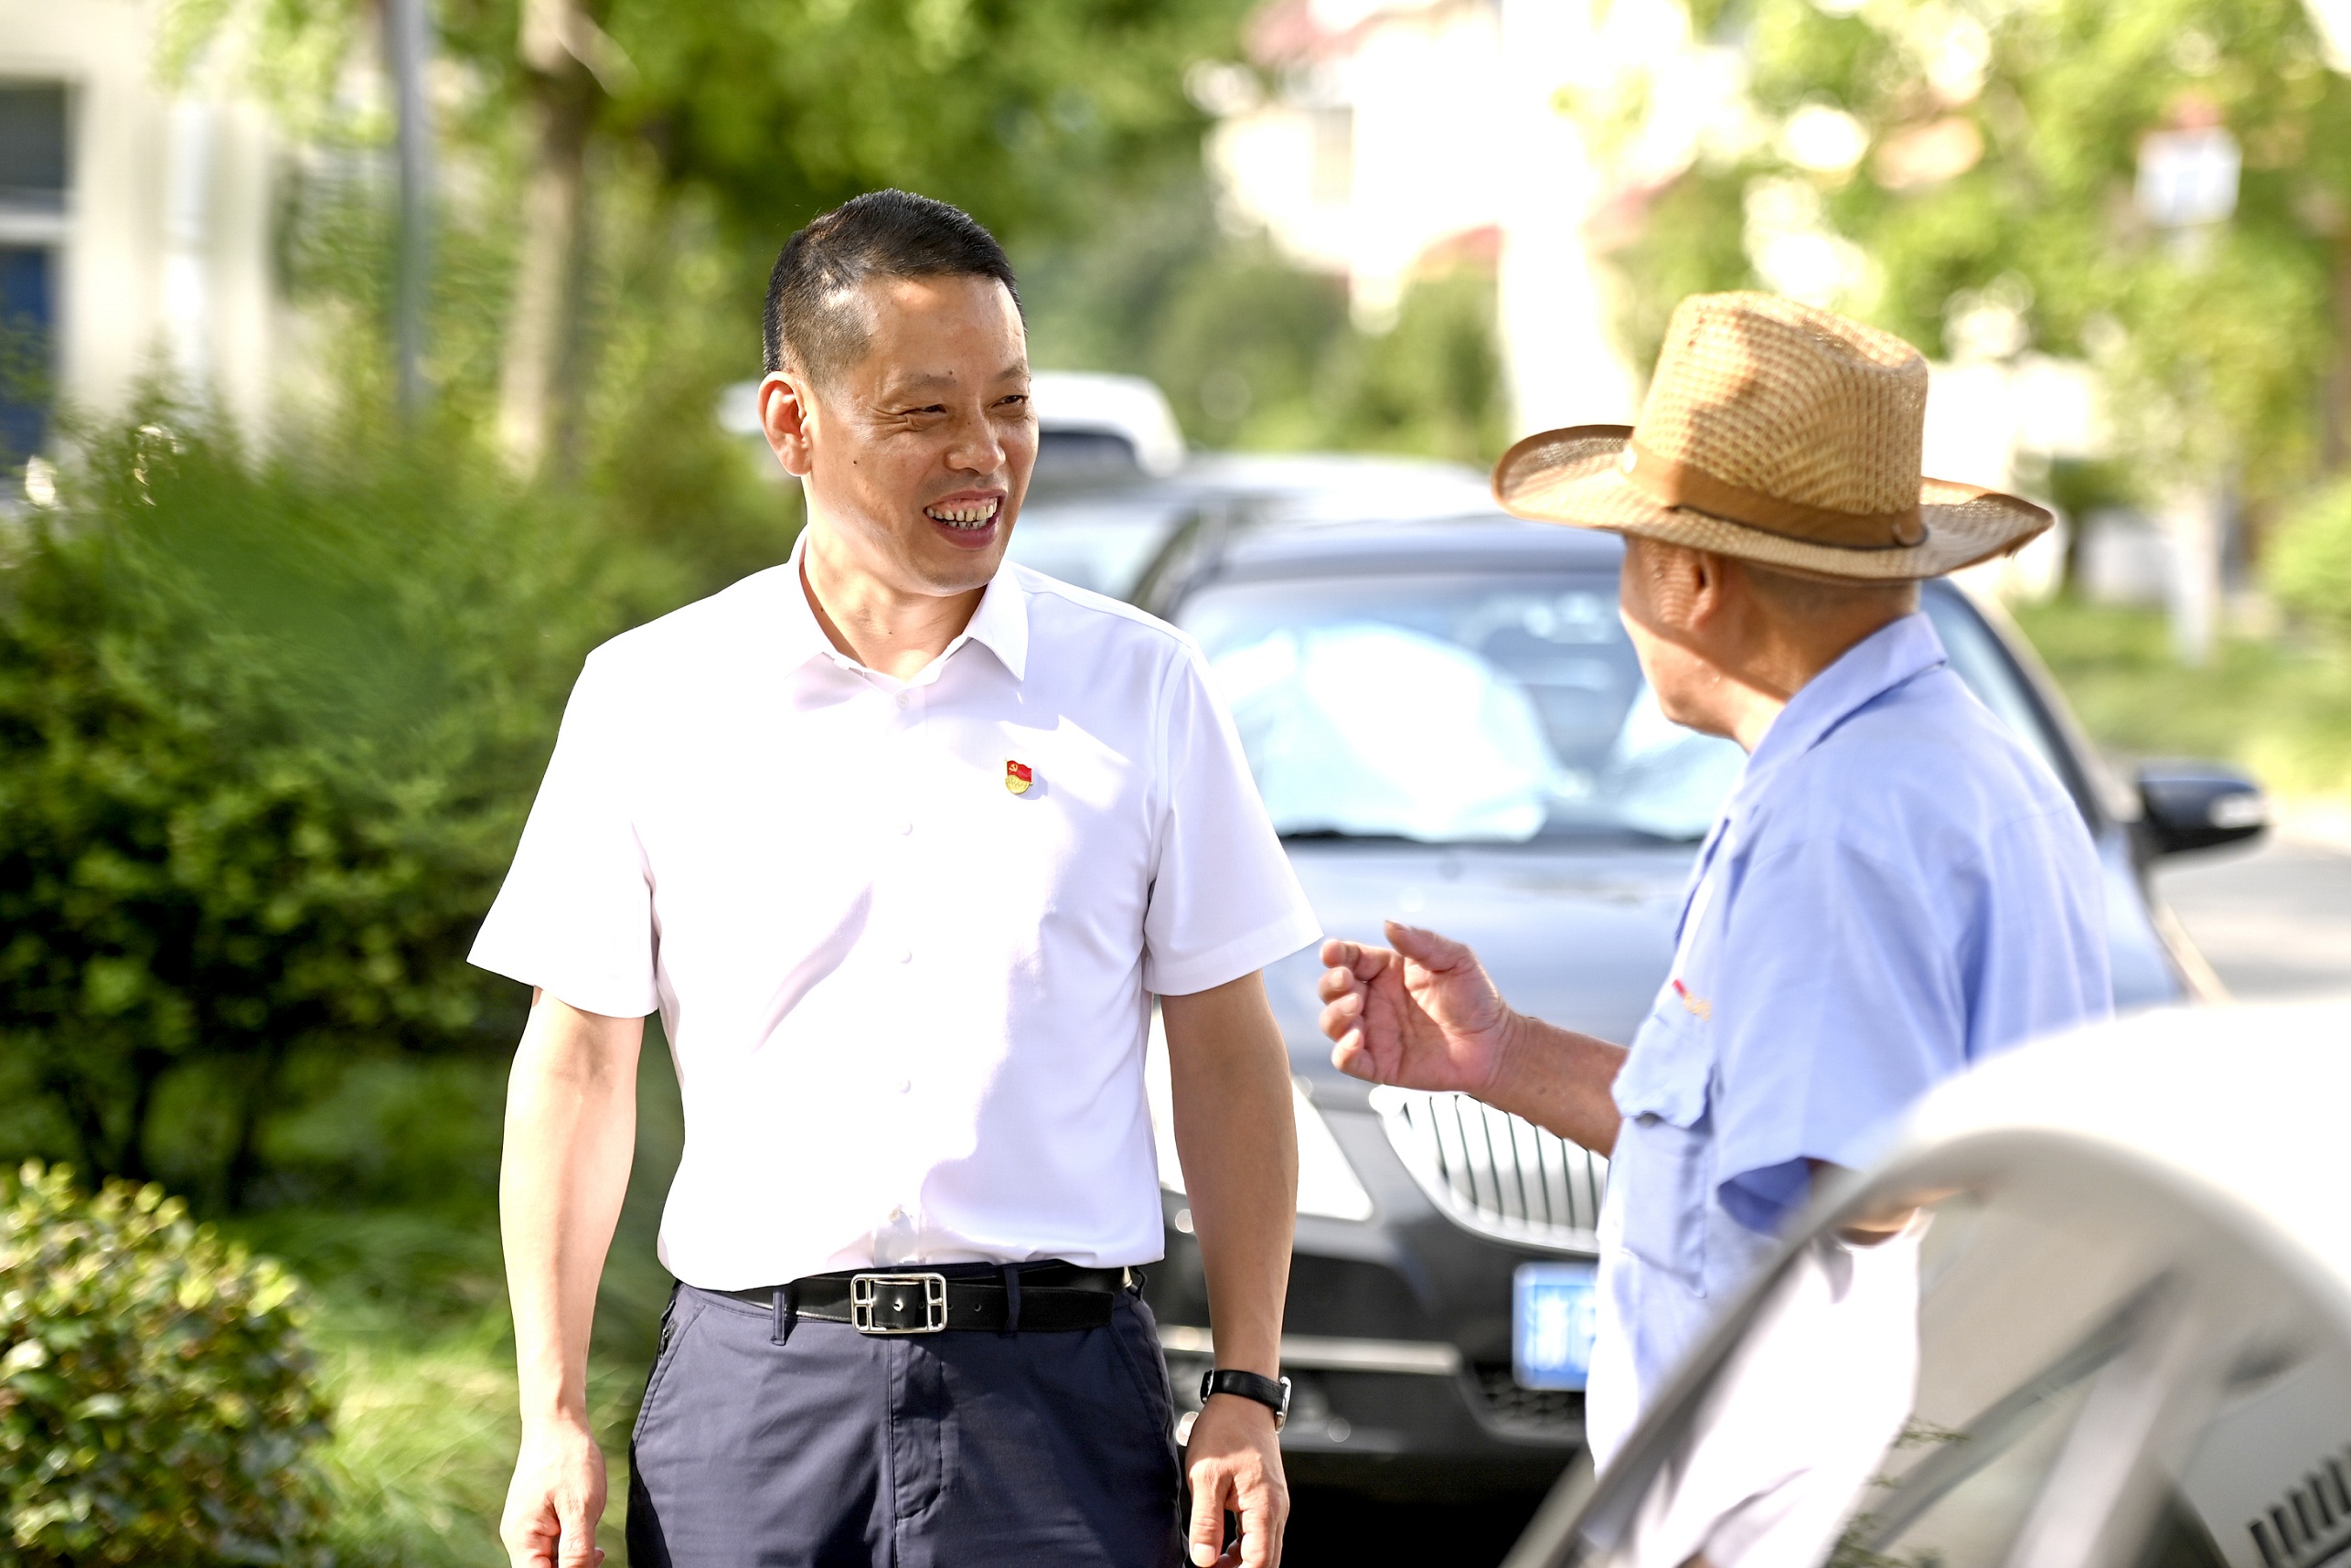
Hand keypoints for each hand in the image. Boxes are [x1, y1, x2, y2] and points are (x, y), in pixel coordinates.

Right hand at [500, 1417, 607, 1567]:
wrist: (558, 1423)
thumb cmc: (569, 1460)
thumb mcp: (581, 1508)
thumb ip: (576, 1551)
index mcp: (523, 1539)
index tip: (587, 1563)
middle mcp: (518, 1538)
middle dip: (571, 1567)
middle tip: (597, 1553)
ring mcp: (525, 1528)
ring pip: (548, 1560)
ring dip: (571, 1557)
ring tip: (593, 1540)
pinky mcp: (535, 1519)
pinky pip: (550, 1544)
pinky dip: (569, 1543)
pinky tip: (585, 1529)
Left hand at [1184, 1393, 1287, 1567]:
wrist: (1242, 1399)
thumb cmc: (1224, 1431)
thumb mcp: (1206, 1477)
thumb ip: (1206, 1522)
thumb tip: (1204, 1561)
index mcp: (1265, 1507)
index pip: (1259, 1562)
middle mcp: (1277, 1509)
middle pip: (1267, 1560)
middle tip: (1210, 1567)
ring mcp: (1275, 1503)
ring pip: (1264, 1548)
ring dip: (1240, 1561)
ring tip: (1211, 1559)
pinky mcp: (1268, 1497)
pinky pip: (1260, 1532)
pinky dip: (1243, 1545)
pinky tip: (1220, 1545)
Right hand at [1318, 922, 1515, 1095]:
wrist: (1495, 1044)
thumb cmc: (1476, 998)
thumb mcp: (1455, 959)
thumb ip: (1421, 941)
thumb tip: (1388, 924)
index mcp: (1387, 971)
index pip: (1350, 958)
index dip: (1336, 953)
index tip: (1332, 952)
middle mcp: (1374, 1001)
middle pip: (1332, 990)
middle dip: (1331, 983)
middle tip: (1347, 981)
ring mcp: (1375, 1033)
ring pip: (1332, 1023)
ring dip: (1334, 1013)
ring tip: (1354, 1006)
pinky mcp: (1380, 1065)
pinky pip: (1347, 1061)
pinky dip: (1342, 1051)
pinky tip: (1355, 1039)